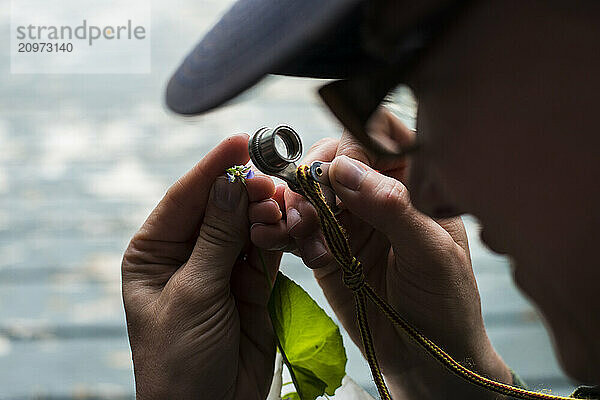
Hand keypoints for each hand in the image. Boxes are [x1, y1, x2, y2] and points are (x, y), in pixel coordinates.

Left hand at [122, 134, 280, 399]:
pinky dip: (279, 236)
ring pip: (247, 226)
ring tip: (281, 203)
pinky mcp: (253, 285)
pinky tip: (287, 223)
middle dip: (244, 191)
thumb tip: (233, 181)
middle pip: (219, 208)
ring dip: (264, 212)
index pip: (185, 199)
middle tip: (270, 179)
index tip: (240, 141)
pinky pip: (268, 250)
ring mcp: (223, 268)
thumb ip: (217, 238)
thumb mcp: (193, 294)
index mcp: (155, 252)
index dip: (213, 169)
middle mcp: (188, 254)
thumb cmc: (179, 359)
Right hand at [250, 111, 511, 398]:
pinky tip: (272, 238)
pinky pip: (295, 227)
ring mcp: (348, 218)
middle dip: (314, 180)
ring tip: (297, 235)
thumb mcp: (431, 253)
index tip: (335, 171)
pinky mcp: (324, 246)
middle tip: (309, 211)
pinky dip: (278, 230)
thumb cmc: (445, 301)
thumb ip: (392, 208)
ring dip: (294, 207)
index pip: (377, 137)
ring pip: (308, 191)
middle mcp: (377, 192)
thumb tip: (344, 169)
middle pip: (333, 159)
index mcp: (414, 180)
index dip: (351, 145)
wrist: (424, 357)